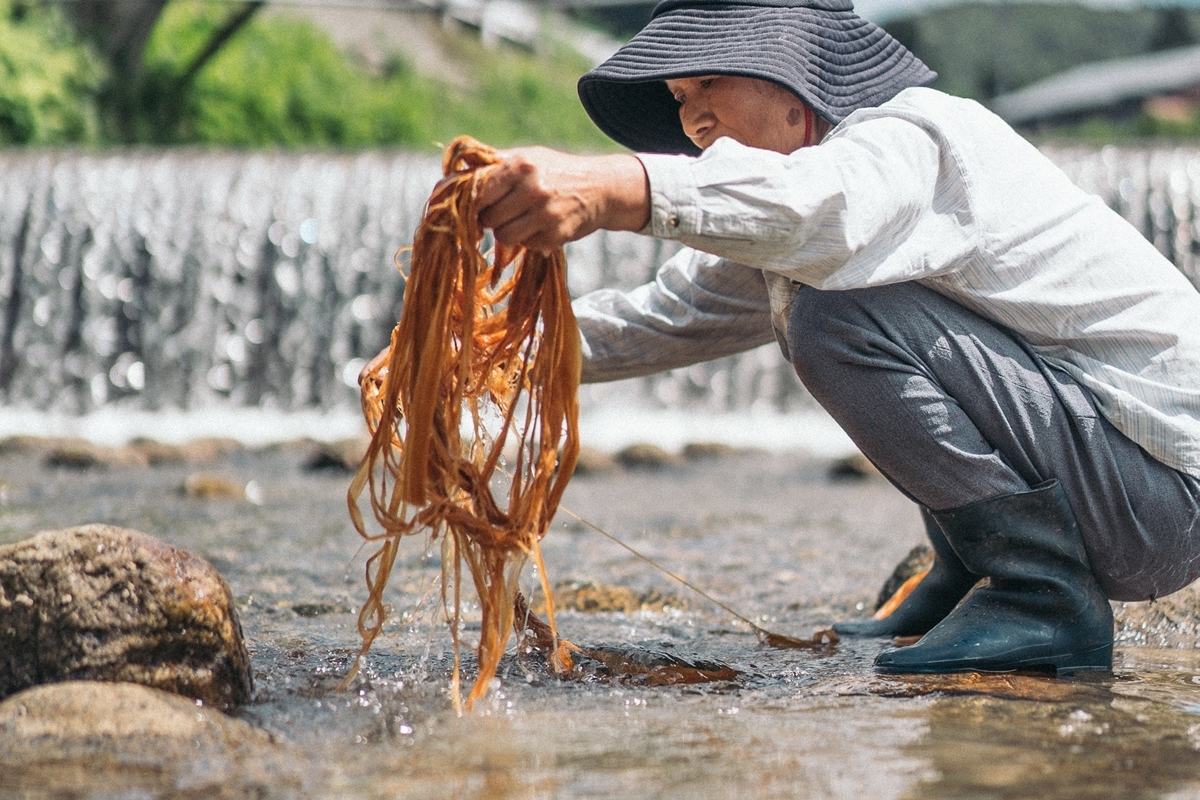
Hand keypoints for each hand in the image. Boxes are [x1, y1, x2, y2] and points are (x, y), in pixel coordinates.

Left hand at [474, 147, 649, 250]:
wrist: (601, 188)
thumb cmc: (556, 171)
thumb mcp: (527, 158)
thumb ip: (492, 164)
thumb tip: (451, 174)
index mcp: (520, 165)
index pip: (478, 192)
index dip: (472, 203)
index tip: (473, 207)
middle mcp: (533, 188)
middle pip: (488, 218)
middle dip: (490, 219)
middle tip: (502, 212)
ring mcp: (545, 214)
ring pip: (504, 236)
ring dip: (508, 231)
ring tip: (521, 219)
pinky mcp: (556, 235)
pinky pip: (526, 245)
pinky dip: (529, 239)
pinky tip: (542, 225)